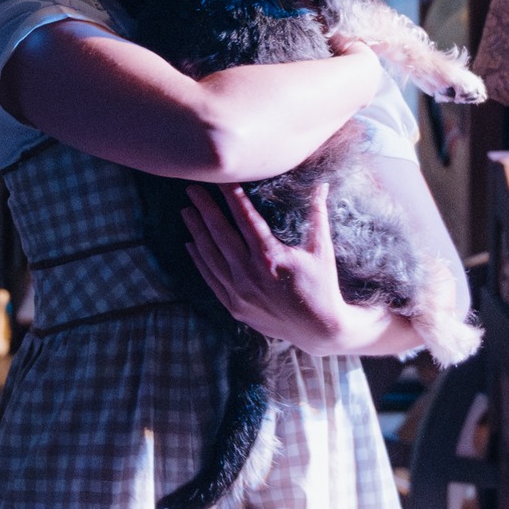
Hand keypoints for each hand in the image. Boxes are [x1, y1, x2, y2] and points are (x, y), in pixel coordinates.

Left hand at [183, 182, 368, 354]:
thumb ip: (317, 214)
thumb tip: (322, 184)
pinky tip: (191, 244)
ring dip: (196, 231)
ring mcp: (239, 293)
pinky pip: (211, 279)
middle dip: (204, 208)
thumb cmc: (322, 285)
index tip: (220, 178)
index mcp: (271, 256)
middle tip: (192, 188)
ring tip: (186, 211)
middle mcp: (250, 274)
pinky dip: (199, 260)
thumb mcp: (321, 249)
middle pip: (220, 233)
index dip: (231, 195)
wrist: (318, 330)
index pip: (245, 217)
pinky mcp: (234, 307)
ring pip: (210, 255)